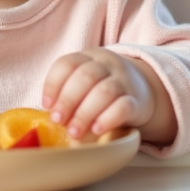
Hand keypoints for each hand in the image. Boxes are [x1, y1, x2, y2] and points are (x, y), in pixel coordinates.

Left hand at [41, 48, 175, 143]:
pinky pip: (124, 107)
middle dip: (68, 100)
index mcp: (89, 57)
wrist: (142, 90)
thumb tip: (49, 115)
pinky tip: (96, 129)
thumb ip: (68, 92)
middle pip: (86, 76)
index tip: (47, 105)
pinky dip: (108, 119)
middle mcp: (107, 65)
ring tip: (74, 132)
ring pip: (104, 92)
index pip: (68, 63)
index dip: (53, 84)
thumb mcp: (85, 83)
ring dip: (85, 113)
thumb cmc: (101, 90)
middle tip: (58, 121)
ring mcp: (124, 81)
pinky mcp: (137, 101)